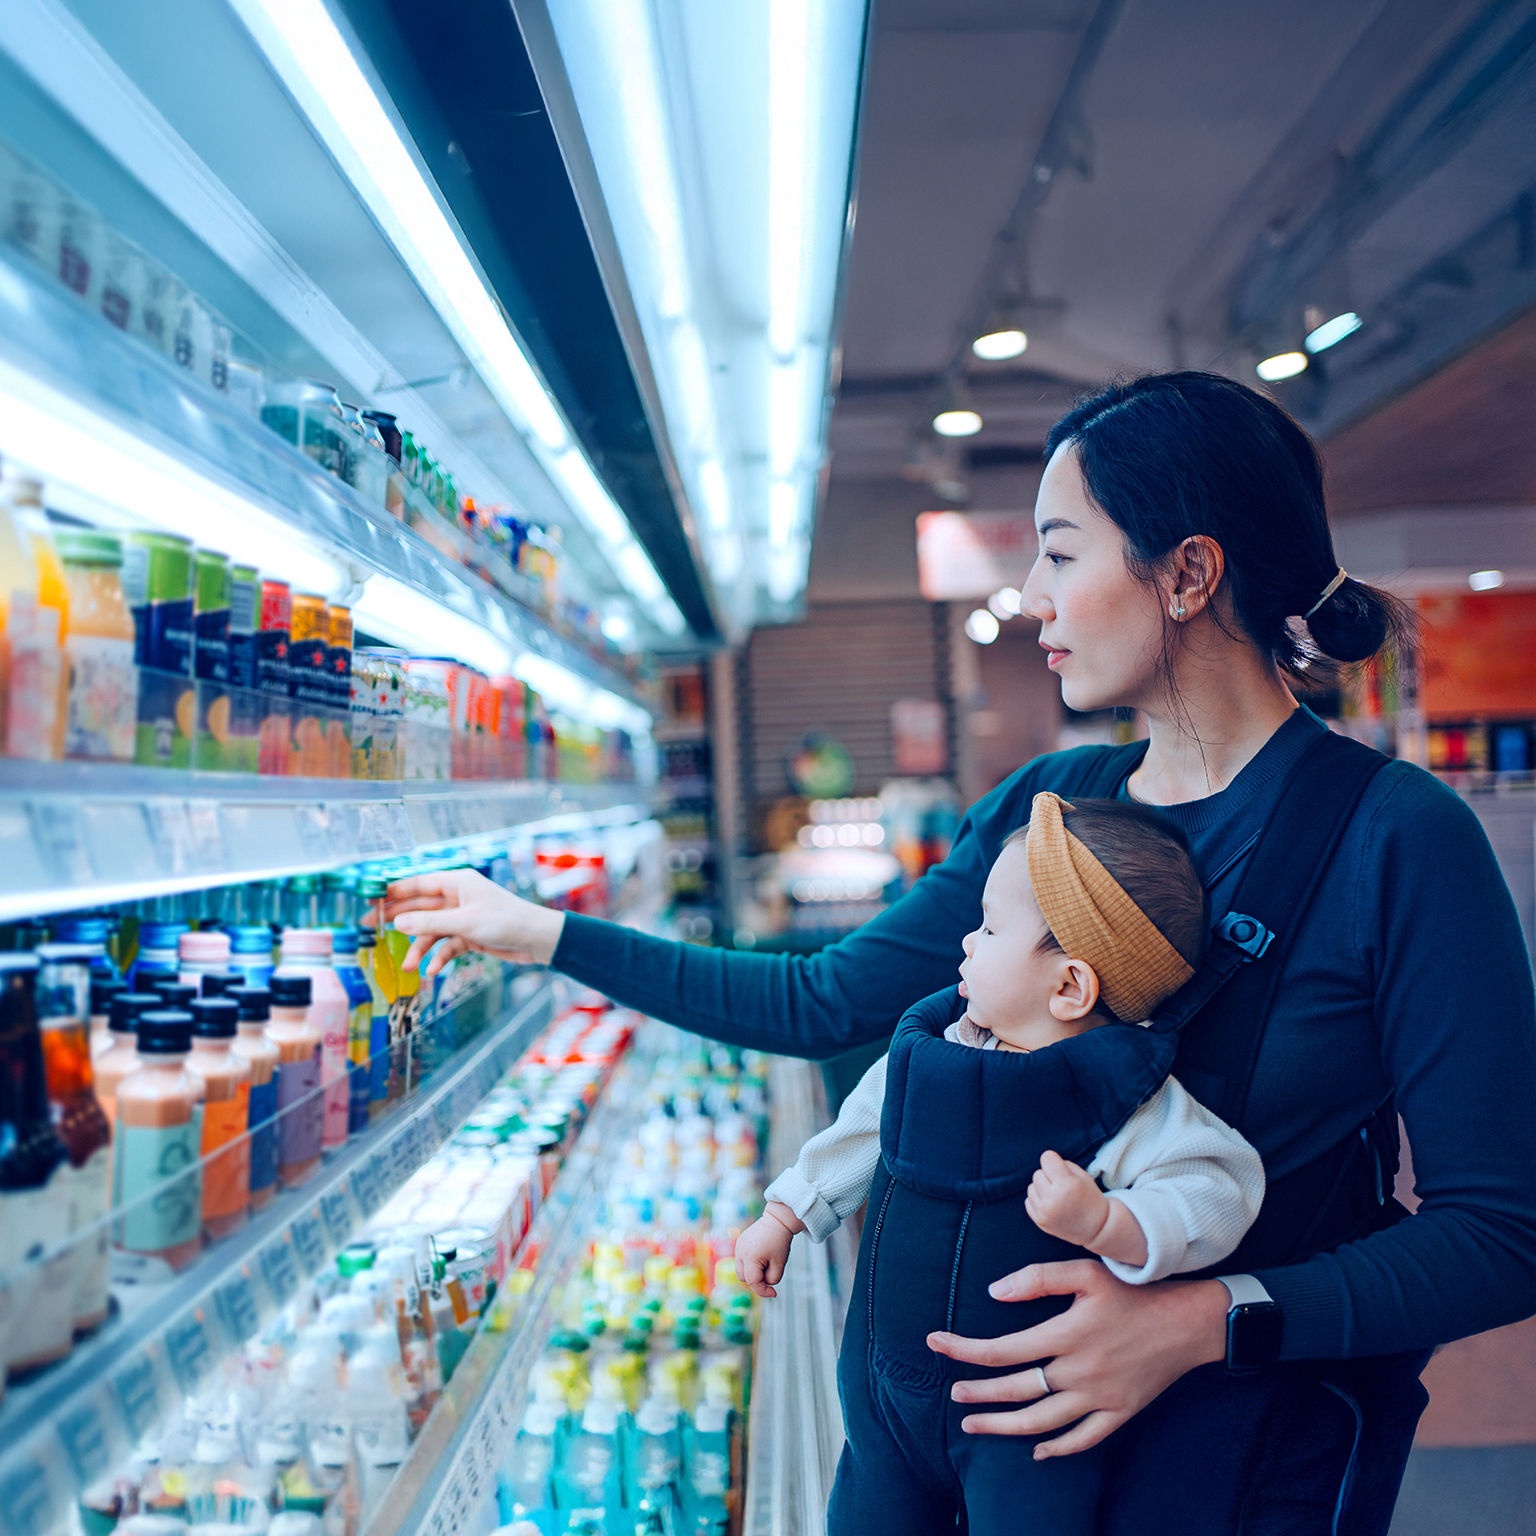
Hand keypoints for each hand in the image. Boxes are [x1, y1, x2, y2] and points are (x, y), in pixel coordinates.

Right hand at [373, 869, 565, 977]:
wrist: (537, 940)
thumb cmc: (506, 921)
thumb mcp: (465, 922)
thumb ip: (430, 922)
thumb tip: (397, 922)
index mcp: (457, 882)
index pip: (418, 884)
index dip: (393, 892)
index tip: (371, 900)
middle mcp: (458, 897)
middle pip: (420, 907)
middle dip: (397, 919)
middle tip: (370, 928)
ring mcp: (463, 917)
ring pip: (431, 931)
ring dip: (419, 948)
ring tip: (408, 966)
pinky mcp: (470, 936)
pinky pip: (446, 946)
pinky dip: (438, 957)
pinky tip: (432, 970)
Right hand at [734, 1203, 803, 1298]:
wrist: (777, 1221)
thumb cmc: (780, 1242)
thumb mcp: (779, 1264)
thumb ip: (771, 1279)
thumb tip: (763, 1285)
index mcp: (750, 1257)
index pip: (753, 1282)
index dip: (763, 1291)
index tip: (774, 1293)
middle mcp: (740, 1252)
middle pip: (744, 1278)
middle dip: (757, 1280)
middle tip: (771, 1271)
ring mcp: (738, 1247)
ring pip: (741, 1271)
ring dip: (752, 1273)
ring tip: (766, 1262)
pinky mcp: (739, 1244)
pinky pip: (742, 1261)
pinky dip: (750, 1264)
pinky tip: (762, 1255)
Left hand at [927, 1262, 1228, 1457]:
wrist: (1190, 1321)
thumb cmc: (1135, 1290)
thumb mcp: (1086, 1271)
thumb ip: (1037, 1278)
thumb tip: (993, 1292)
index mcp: (1066, 1334)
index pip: (1002, 1349)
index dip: (964, 1349)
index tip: (935, 1343)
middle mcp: (1079, 1371)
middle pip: (1016, 1391)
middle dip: (978, 1394)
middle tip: (954, 1393)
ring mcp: (1100, 1398)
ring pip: (1042, 1423)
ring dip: (1003, 1426)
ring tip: (974, 1424)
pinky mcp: (1121, 1413)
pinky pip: (1084, 1440)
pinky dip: (1057, 1449)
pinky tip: (1037, 1450)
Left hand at [1025, 1150, 1108, 1247]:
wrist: (1097, 1228)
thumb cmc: (1090, 1198)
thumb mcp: (1083, 1176)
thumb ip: (1062, 1164)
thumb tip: (1044, 1162)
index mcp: (1066, 1184)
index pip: (1046, 1158)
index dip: (1054, 1160)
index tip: (1060, 1167)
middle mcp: (1053, 1199)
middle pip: (1037, 1173)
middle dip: (1049, 1177)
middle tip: (1062, 1186)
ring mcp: (1044, 1212)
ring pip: (1031, 1187)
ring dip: (1042, 1189)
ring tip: (1057, 1196)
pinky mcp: (1040, 1221)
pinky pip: (1028, 1201)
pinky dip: (1038, 1201)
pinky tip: (1052, 1205)